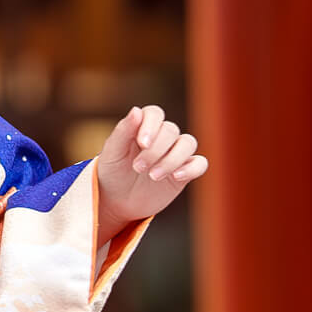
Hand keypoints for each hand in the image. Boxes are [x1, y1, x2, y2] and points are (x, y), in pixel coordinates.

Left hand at [95, 105, 206, 239]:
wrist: (117, 201)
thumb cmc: (112, 172)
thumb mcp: (112, 153)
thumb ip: (123, 131)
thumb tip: (136, 110)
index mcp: (142, 127)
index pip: (154, 113)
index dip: (151, 125)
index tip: (142, 143)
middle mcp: (161, 137)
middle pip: (170, 130)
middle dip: (155, 150)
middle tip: (138, 168)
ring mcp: (175, 153)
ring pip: (188, 143)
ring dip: (172, 159)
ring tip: (153, 176)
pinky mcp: (185, 172)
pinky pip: (200, 163)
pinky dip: (192, 168)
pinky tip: (176, 177)